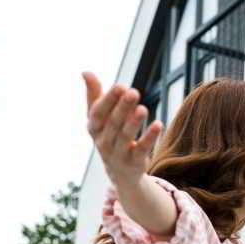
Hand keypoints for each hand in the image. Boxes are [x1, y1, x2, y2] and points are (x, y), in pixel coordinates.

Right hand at [84, 72, 162, 190]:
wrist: (119, 172)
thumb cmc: (109, 135)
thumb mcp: (100, 118)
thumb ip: (94, 95)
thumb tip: (86, 72)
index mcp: (94, 128)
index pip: (98, 113)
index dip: (108, 100)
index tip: (120, 86)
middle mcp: (103, 142)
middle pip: (113, 123)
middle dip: (122, 107)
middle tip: (133, 91)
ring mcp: (118, 154)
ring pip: (125, 136)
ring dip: (134, 122)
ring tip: (143, 108)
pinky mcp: (134, 162)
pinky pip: (141, 149)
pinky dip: (149, 137)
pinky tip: (158, 124)